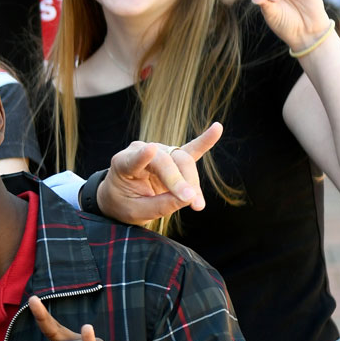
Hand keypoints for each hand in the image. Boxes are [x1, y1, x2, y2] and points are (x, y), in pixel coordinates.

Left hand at [96, 122, 222, 224]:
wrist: (122, 197)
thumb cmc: (124, 203)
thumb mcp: (136, 211)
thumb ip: (160, 205)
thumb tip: (188, 198)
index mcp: (123, 163)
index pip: (135, 159)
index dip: (143, 155)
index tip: (152, 150)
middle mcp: (141, 150)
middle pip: (167, 161)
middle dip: (180, 181)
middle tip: (190, 201)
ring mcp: (159, 151)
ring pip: (182, 161)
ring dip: (192, 182)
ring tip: (197, 204)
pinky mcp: (173, 157)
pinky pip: (192, 149)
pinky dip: (205, 141)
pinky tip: (217, 128)